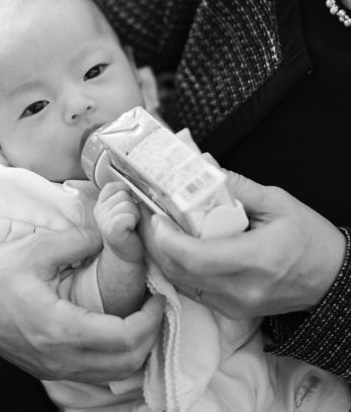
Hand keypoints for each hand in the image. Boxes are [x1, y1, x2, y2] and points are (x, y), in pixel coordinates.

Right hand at [0, 227, 163, 381]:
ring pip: (112, 374)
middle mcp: (59, 357)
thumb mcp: (38, 248)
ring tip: (140, 315)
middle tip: (154, 305)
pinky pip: (95, 372)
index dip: (149, 320)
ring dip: (135, 349)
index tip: (157, 295)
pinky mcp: (50, 369)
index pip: (123, 339)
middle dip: (149, 336)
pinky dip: (115, 356)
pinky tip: (116, 327)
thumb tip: (111, 234)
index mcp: (59, 327)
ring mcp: (54, 368)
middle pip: (125, 364)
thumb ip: (79, 240)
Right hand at [94, 181, 143, 262]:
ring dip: (136, 215)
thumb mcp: (125, 209)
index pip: (117, 185)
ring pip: (128, 203)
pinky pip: (128, 215)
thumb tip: (137, 182)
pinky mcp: (111, 229)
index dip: (128, 196)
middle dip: (133, 206)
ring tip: (132, 228)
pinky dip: (134, 221)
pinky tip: (131, 232)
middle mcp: (99, 209)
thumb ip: (125, 194)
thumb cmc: (130, 234)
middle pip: (125, 193)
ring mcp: (103, 219)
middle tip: (132, 223)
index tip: (129, 213)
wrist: (126, 263)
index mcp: (102, 202)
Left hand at [139, 170, 345, 318]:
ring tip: (155, 225)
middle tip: (145, 213)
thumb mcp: (277, 202)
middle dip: (155, 242)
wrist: (333, 279)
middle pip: (180, 271)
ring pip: (182, 283)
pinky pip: (193, 290)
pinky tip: (174, 244)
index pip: (195, 256)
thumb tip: (203, 165)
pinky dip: (178, 267)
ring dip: (163, 255)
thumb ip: (237, 186)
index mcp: (256, 260)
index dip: (166, 237)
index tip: (154, 214)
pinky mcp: (232, 311)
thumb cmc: (310, 239)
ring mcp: (236, 306)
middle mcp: (242, 290)